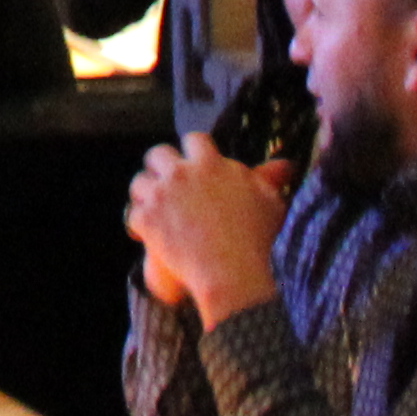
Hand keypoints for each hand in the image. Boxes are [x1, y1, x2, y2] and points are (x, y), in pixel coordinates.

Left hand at [126, 138, 288, 320]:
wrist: (235, 275)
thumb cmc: (260, 241)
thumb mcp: (270, 203)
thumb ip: (270, 179)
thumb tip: (284, 165)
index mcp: (212, 164)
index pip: (195, 140)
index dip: (192, 151)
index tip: (194, 164)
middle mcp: (182, 173)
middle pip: (158, 153)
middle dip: (161, 166)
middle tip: (167, 185)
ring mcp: (162, 196)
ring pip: (139, 182)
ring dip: (145, 194)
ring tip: (154, 210)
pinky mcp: (147, 220)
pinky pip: (131, 215)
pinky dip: (138, 225)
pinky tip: (144, 236)